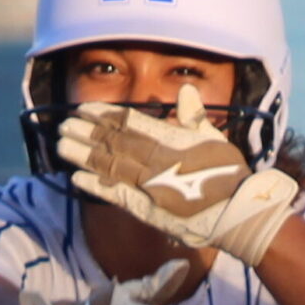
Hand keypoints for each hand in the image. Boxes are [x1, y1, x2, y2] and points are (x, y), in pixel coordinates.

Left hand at [58, 84, 298, 267]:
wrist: (241, 214)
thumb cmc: (231, 175)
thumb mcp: (216, 138)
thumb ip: (194, 117)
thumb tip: (185, 90)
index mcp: (172, 141)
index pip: (131, 124)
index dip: (104, 116)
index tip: (85, 110)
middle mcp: (158, 161)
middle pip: (114, 143)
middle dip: (86, 133)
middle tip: (64, 124)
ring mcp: (153, 187)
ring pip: (110, 167)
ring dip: (83, 156)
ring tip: (62, 145)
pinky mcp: (151, 210)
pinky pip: (118, 196)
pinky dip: (96, 187)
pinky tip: (76, 178)